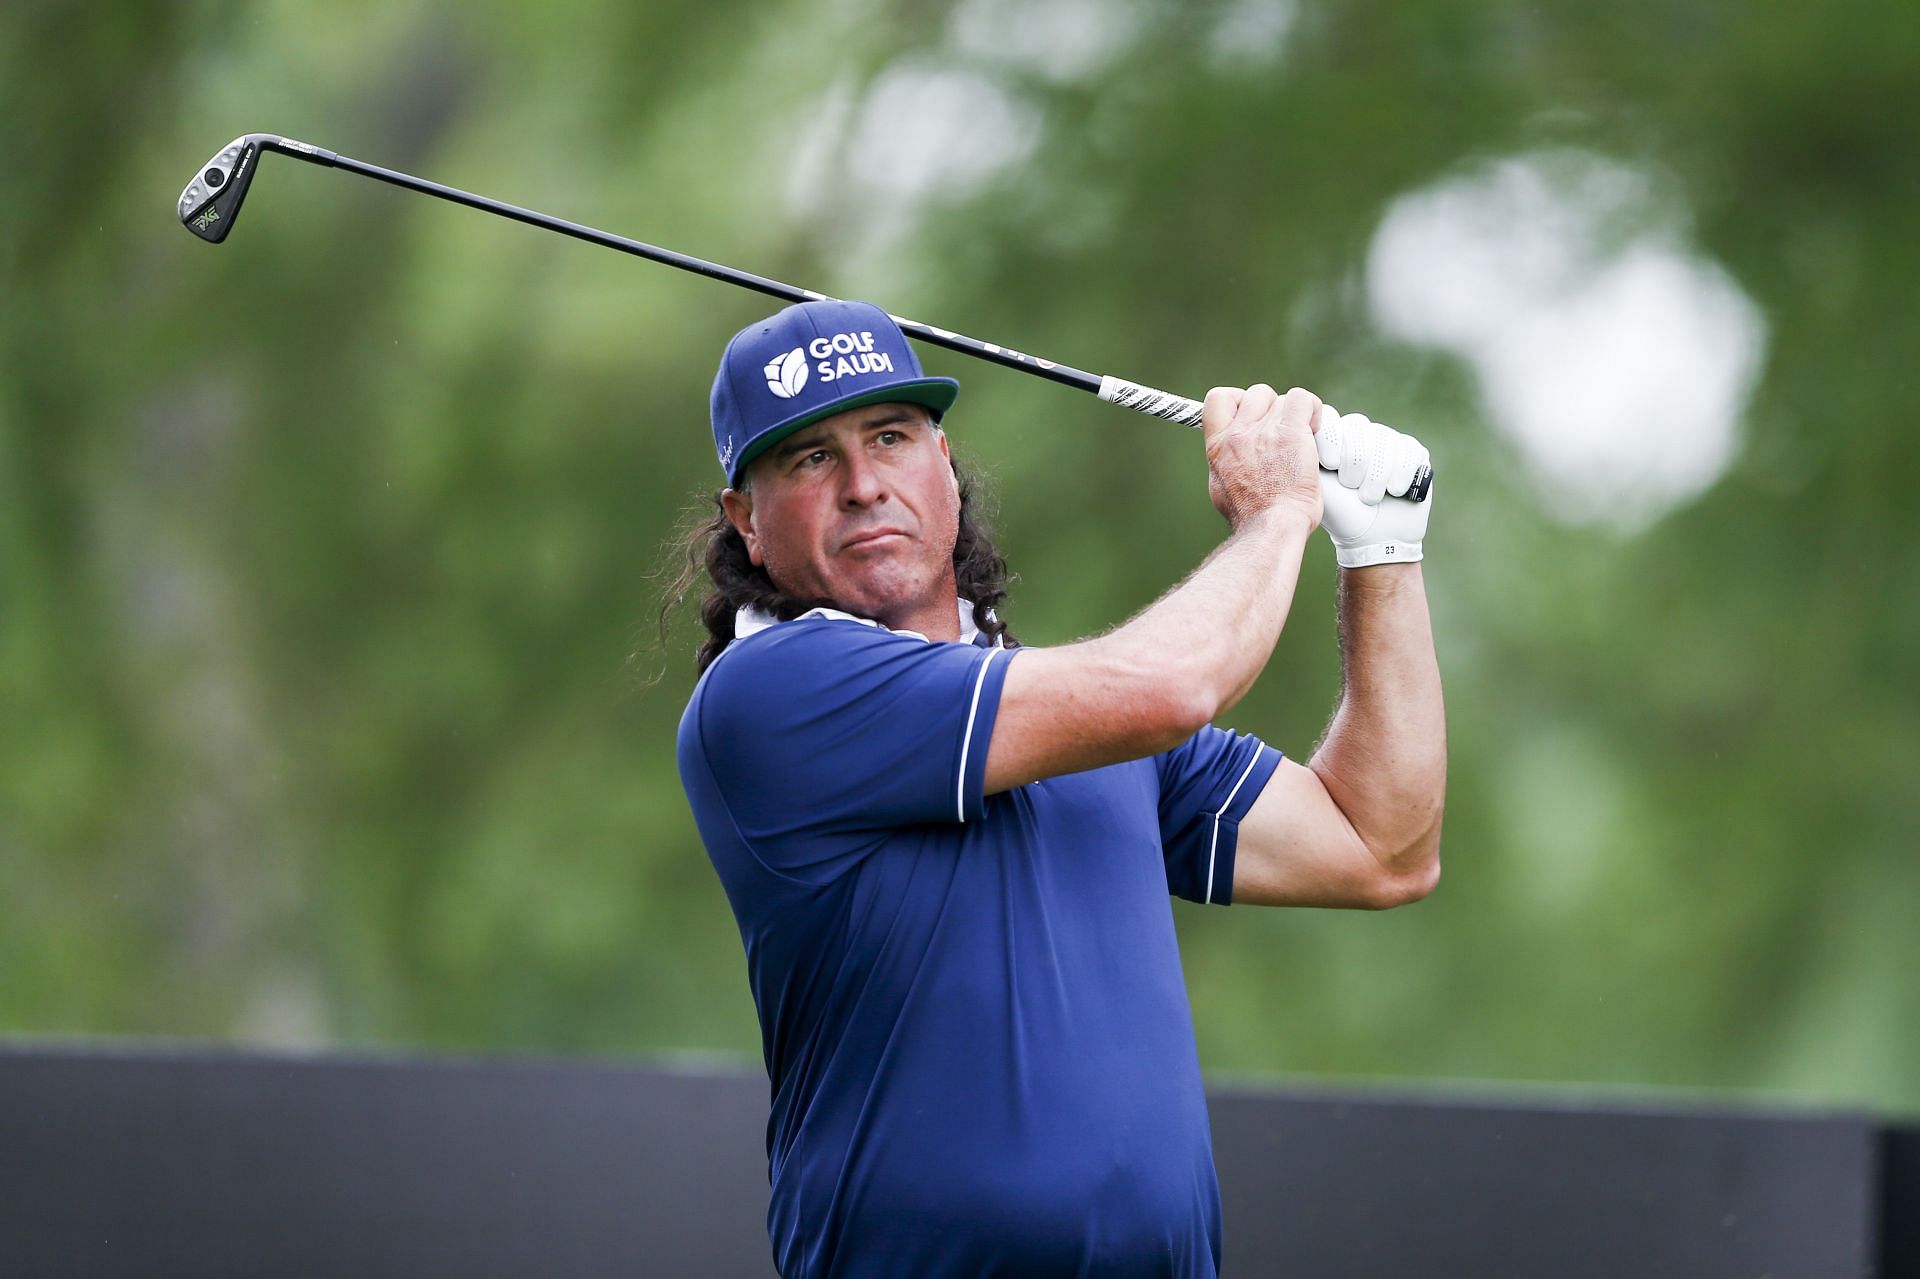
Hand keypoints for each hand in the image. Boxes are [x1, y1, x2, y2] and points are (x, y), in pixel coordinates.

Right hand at [1203, 384, 1323, 532]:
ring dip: (1296, 416)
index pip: (1219, 398)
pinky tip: (1316, 429)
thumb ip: (1225, 464)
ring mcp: (1263, 431)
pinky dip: (1313, 409)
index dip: (1239, 400)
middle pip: (1257, 394)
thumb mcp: (1222, 487)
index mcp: (1218, 445)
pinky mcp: (1290, 432)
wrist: (1271, 527)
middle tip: (1285, 433)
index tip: (1253, 416)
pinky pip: (1302, 399)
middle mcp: (1238, 434)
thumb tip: (1230, 459)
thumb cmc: (1252, 516)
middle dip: (1273, 408)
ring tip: (1304, 439)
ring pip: (1284, 399)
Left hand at [1314, 406, 1432, 567]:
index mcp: (1333, 438)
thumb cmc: (1340, 513)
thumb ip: (1305, 454)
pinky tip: (1394, 492)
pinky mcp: (1413, 452)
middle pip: (1358, 427)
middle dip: (1354, 462)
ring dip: (1376, 475)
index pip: (1331, 417)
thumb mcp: (1315, 484)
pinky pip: (1408, 451)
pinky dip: (1400, 474)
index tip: (1330, 464)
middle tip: (1351, 486)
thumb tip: (1293, 429)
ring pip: (1383, 440)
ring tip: (1369, 498)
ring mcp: (1388, 441)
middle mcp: (1360, 433)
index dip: (1332, 438)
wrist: (1372, 538)